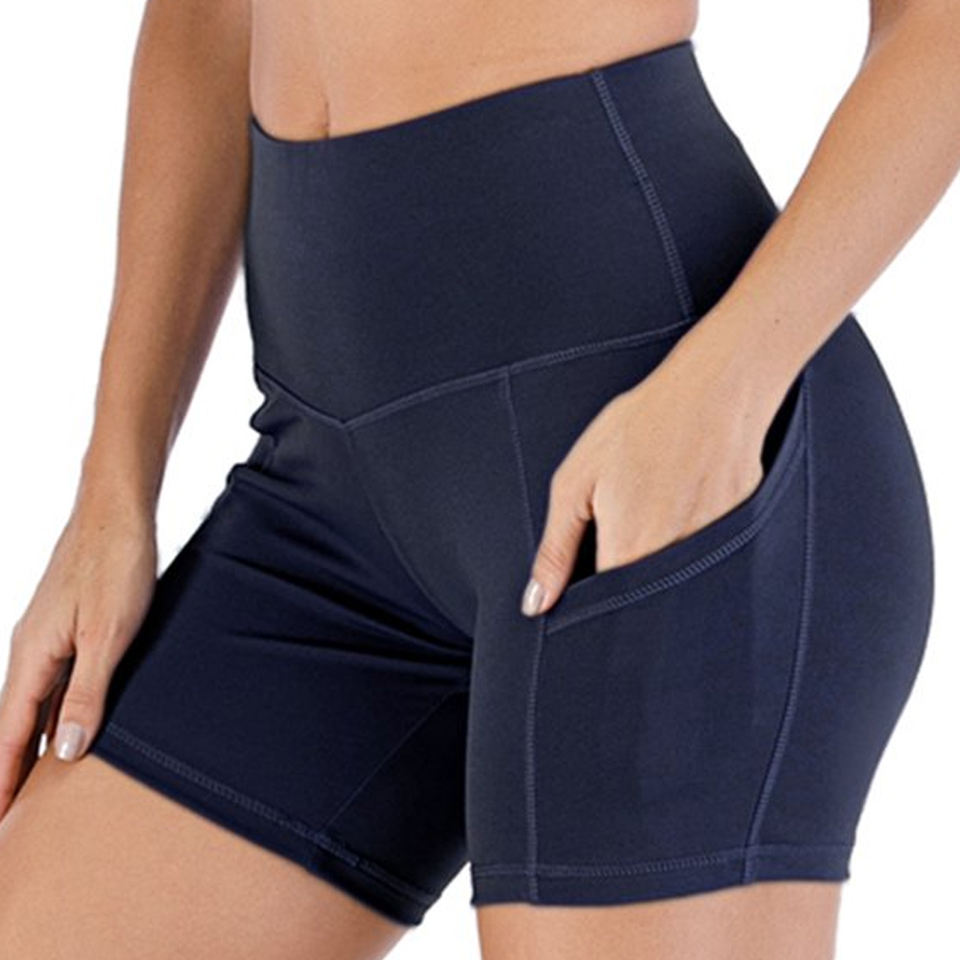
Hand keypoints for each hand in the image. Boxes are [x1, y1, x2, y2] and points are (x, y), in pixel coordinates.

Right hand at [0, 494, 156, 819]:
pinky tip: (70, 725)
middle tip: (12, 815)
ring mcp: (49, 637)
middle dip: (11, 769)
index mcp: (32, 658)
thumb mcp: (109, 636)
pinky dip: (54, 712)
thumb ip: (87, 693)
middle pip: (15, 724)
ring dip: (33, 743)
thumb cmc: (115, 566)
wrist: (118, 511)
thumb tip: (65, 751)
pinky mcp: (69, 626)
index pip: (10, 734)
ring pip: (35, 704)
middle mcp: (32, 651)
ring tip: (37, 785)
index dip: (4, 779)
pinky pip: (55, 682)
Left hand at [520, 321, 783, 616]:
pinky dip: (692, 544)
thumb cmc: (638, 429)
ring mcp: (714, 553)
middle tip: (627, 524)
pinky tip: (686, 501)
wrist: (713, 391)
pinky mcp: (740, 538)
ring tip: (657, 506)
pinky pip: (709, 562)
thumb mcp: (576, 483)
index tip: (586, 579)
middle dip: (626, 588)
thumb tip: (536, 604)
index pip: (604, 611)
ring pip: (676, 585)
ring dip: (661, 565)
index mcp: (628, 555)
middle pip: (643, 604)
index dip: (590, 603)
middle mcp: (674, 566)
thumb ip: (556, 551)